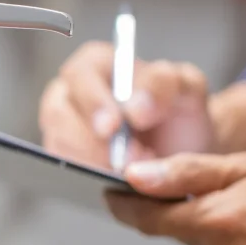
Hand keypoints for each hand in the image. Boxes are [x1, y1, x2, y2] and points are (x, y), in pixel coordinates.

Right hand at [38, 41, 215, 169]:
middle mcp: (72, 92)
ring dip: (93, 162)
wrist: (184, 155)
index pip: (81, 74)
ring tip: (133, 172)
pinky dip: (89, 177)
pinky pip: (63, 169)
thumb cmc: (179, 114)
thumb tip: (135, 108)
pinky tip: (116, 181)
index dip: (93, 101)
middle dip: (94, 143)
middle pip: (60, 113)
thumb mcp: (186, 88)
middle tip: (129, 162)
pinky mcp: (64, 157)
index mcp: (97, 63)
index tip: (112, 127)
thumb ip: (164, 84)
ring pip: (59, 144)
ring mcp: (63, 127)